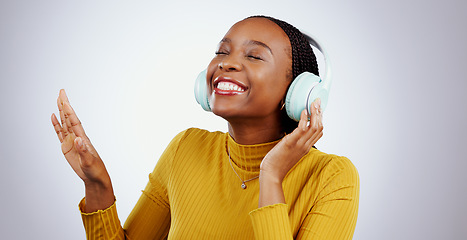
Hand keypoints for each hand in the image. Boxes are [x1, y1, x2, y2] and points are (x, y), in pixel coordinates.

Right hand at [51, 89, 113, 211]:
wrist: (94, 177)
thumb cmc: (95, 170)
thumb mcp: (89, 161)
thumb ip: (83, 151)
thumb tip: (78, 140)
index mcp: (82, 139)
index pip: (74, 121)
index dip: (69, 111)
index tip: (65, 100)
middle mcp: (77, 137)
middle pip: (69, 118)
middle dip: (65, 105)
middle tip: (61, 92)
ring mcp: (71, 141)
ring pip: (64, 123)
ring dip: (61, 112)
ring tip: (58, 100)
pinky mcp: (67, 147)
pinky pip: (59, 133)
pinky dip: (56, 125)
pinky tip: (53, 117)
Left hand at [260, 98, 322, 181]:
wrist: (272, 173)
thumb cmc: (277, 162)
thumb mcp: (289, 151)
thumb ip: (293, 142)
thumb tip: (291, 133)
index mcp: (306, 147)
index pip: (319, 132)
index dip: (321, 119)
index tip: (318, 108)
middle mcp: (305, 145)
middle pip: (319, 127)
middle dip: (320, 112)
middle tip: (318, 101)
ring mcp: (299, 145)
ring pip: (314, 127)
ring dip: (315, 113)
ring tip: (313, 103)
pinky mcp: (290, 143)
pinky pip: (301, 130)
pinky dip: (304, 119)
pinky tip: (303, 111)